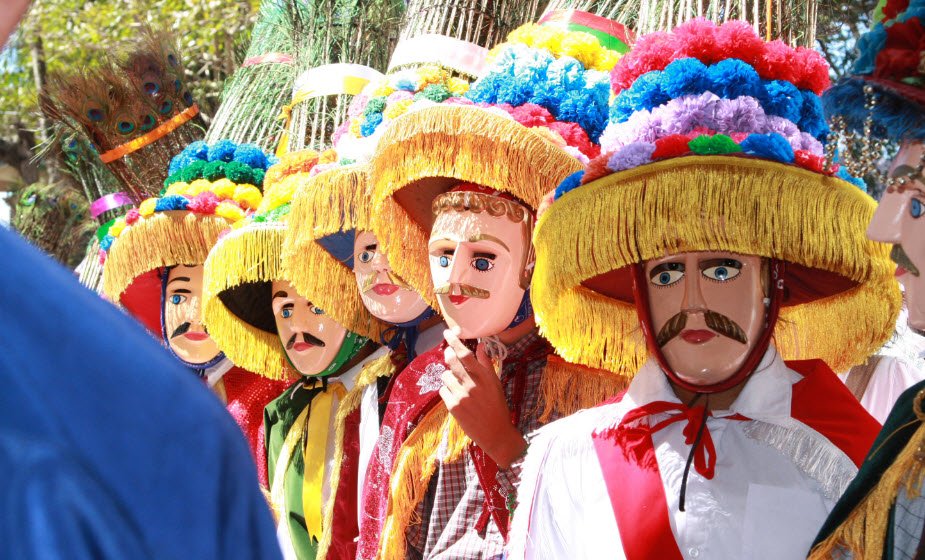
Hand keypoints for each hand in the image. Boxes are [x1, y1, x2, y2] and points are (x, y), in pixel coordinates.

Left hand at [440, 328, 526, 468]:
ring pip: (445, 376)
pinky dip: (447, 391)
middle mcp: (472, 384)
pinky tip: (457, 398)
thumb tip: (480, 346)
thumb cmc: (497, 407)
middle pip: (451, 361)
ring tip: (459, 385)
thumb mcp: (495, 384)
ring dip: (449, 377)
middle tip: (449, 354)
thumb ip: (486, 364)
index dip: (455, 341)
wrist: (495, 433)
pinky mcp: (453, 407)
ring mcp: (461, 396)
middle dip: (448, 355)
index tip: (448, 333)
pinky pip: (443, 390)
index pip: (466, 354)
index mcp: (485, 376)